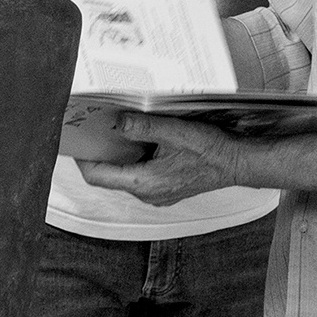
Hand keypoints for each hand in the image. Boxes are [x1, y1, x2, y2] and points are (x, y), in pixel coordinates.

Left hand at [75, 113, 242, 206]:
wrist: (236, 163)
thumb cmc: (210, 150)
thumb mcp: (175, 131)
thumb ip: (143, 126)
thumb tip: (118, 122)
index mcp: (144, 183)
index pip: (98, 176)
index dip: (84, 158)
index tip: (79, 140)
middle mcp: (147, 194)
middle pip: (111, 175)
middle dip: (103, 151)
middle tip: (99, 128)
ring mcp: (157, 194)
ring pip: (127, 174)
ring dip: (122, 153)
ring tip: (122, 129)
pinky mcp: (165, 189)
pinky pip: (141, 175)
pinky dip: (137, 158)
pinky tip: (146, 140)